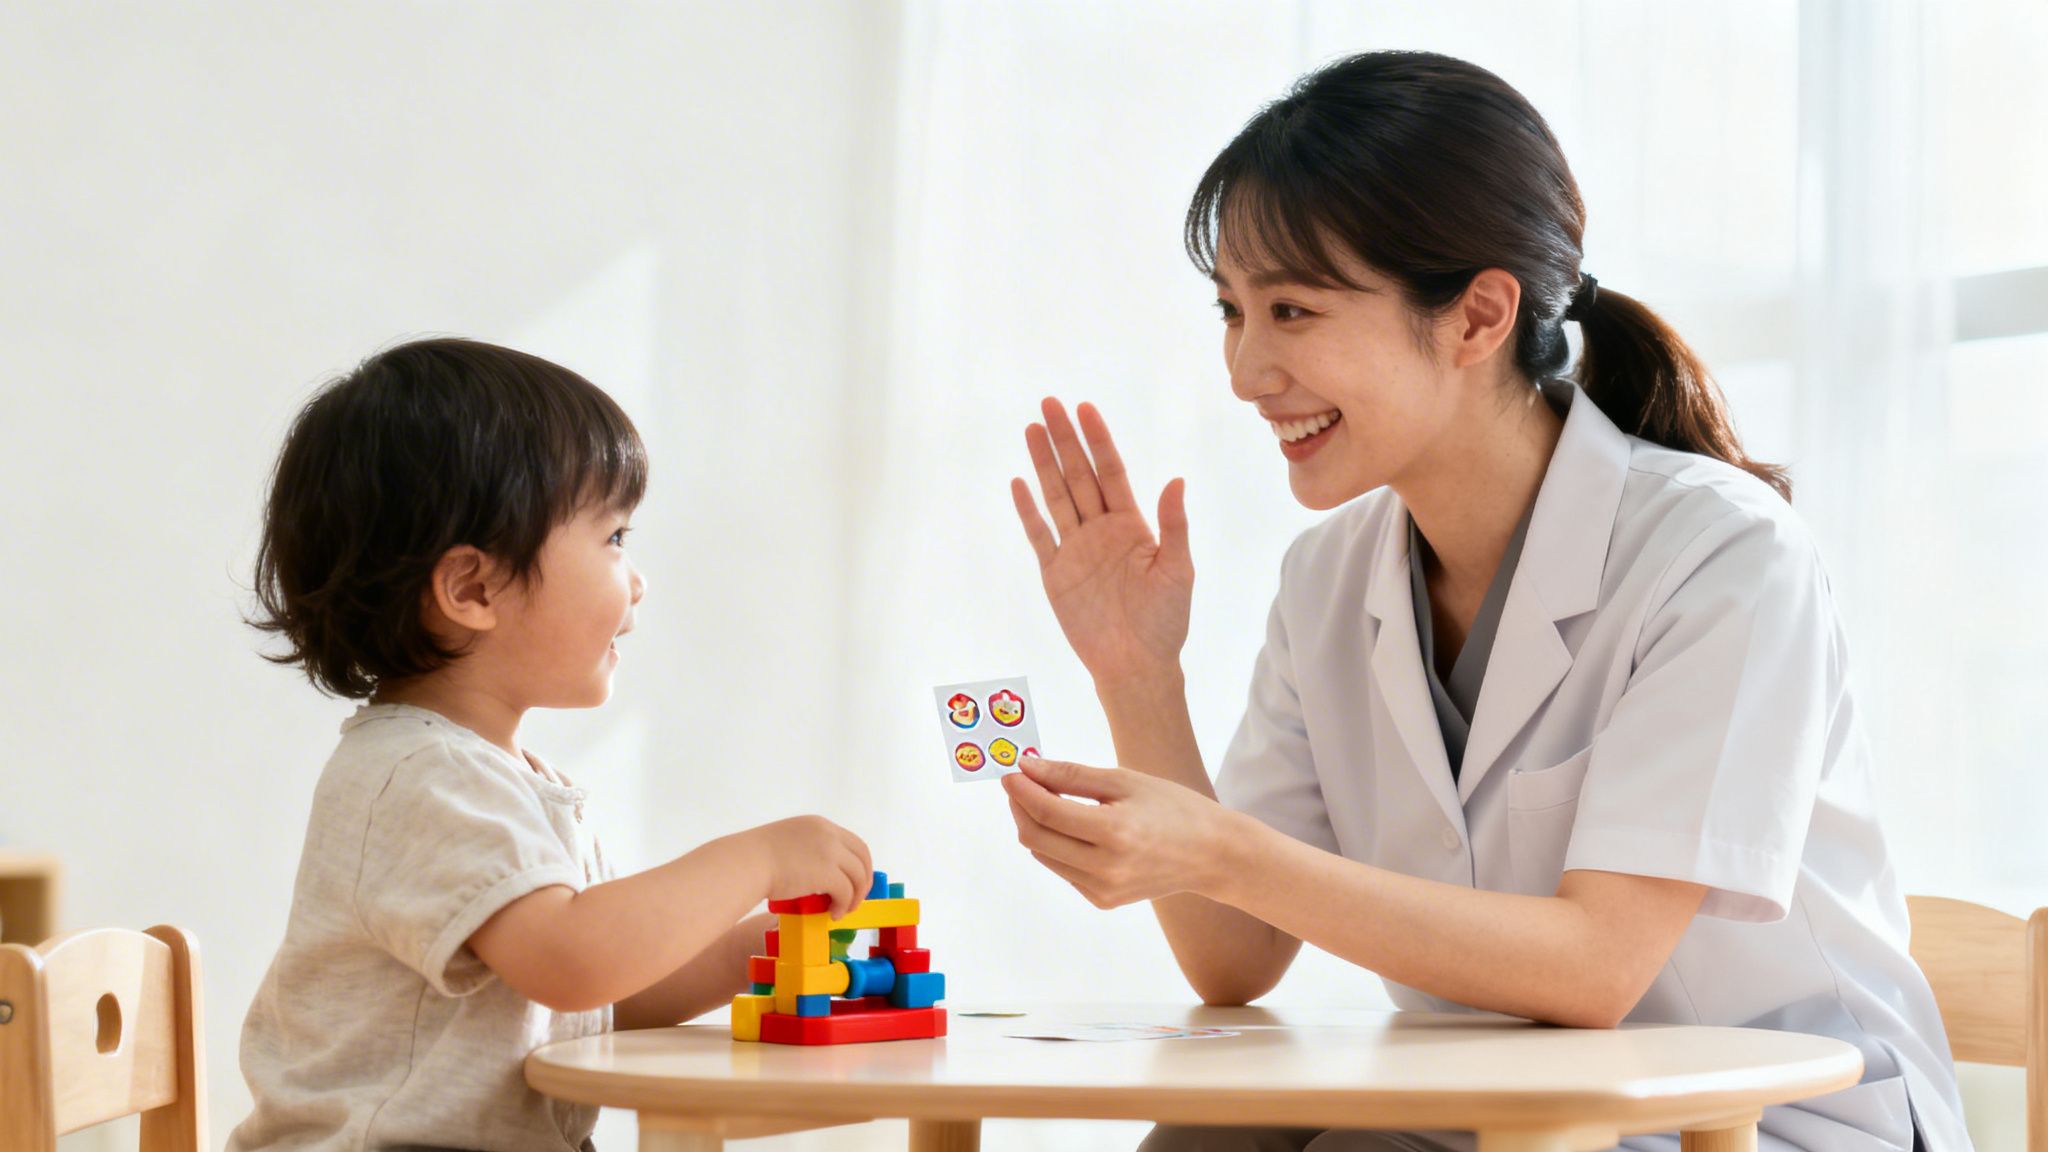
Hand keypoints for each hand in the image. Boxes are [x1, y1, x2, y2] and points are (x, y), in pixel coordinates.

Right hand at [738, 816, 872, 918]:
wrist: (745, 863)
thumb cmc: (756, 857)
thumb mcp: (788, 842)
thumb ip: (808, 850)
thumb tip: (819, 872)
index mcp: (819, 824)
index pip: (853, 842)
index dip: (859, 864)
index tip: (855, 880)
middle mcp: (828, 834)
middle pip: (863, 857)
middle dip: (863, 880)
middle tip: (856, 899)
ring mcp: (829, 852)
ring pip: (857, 876)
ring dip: (854, 896)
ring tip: (843, 910)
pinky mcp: (827, 872)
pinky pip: (846, 891)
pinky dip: (843, 905)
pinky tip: (833, 914)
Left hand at [1001, 756, 1238, 908]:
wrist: (1211, 854)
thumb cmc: (1173, 808)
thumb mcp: (1124, 781)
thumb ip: (1070, 776)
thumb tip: (1027, 767)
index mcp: (1114, 834)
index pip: (1047, 812)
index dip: (1021, 789)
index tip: (1010, 770)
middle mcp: (1105, 869)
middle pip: (1036, 838)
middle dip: (1020, 807)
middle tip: (1019, 782)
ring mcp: (1102, 890)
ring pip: (1044, 855)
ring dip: (1036, 826)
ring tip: (1045, 799)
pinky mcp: (1102, 901)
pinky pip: (1063, 869)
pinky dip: (1056, 845)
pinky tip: (1072, 826)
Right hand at [1011, 398, 1192, 685]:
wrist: (1136, 665)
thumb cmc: (1166, 621)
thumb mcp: (1179, 571)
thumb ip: (1174, 526)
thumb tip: (1176, 480)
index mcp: (1132, 525)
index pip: (1111, 472)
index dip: (1098, 440)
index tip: (1086, 409)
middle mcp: (1101, 530)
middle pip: (1079, 476)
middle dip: (1065, 440)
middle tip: (1050, 403)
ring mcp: (1076, 549)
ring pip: (1056, 497)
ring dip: (1043, 464)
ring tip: (1032, 429)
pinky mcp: (1055, 573)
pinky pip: (1039, 536)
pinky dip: (1029, 510)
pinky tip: (1020, 483)